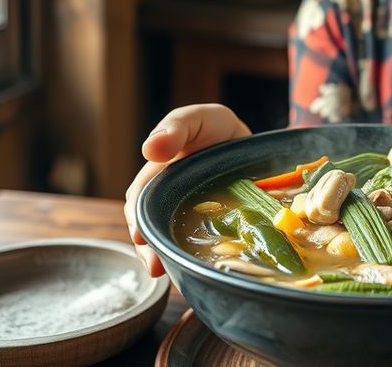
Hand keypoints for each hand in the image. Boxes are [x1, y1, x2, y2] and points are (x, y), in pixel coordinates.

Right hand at [124, 104, 251, 276]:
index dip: (137, 218)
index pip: (140, 199)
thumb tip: (150, 150)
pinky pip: (195, 248)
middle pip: (148, 226)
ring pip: (168, 241)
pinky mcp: (210, 231)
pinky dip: (191, 259)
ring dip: (164, 257)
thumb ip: (177, 127)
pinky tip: (195, 269)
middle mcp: (165, 200)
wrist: (253, 145)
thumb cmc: (217, 129)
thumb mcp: (198, 118)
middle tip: (155, 264)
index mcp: (156, 176)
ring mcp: (186, 218)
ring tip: (167, 272)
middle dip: (148, 246)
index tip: (139, 235)